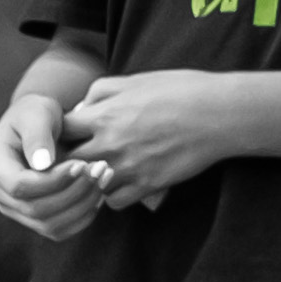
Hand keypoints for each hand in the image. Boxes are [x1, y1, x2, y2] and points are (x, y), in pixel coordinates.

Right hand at [0, 91, 112, 241]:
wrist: (41, 124)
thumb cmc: (38, 113)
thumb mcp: (37, 112)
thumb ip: (38, 135)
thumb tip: (42, 164)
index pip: (20, 186)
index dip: (54, 180)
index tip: (82, 163)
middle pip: (36, 209)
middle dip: (74, 192)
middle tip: (102, 168)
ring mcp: (13, 207)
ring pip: (48, 224)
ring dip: (82, 205)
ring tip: (105, 178)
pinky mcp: (32, 216)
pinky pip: (57, 229)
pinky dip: (82, 216)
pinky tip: (99, 194)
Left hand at [56, 65, 253, 205]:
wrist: (221, 114)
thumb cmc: (184, 90)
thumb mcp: (140, 79)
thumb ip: (103, 89)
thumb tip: (82, 107)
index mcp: (106, 115)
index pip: (60, 131)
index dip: (59, 133)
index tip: (67, 134)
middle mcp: (111, 144)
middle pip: (66, 162)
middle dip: (68, 160)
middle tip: (77, 157)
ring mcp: (128, 167)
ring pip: (86, 186)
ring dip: (89, 181)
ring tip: (100, 173)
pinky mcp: (146, 185)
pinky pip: (112, 202)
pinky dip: (112, 196)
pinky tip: (122, 183)